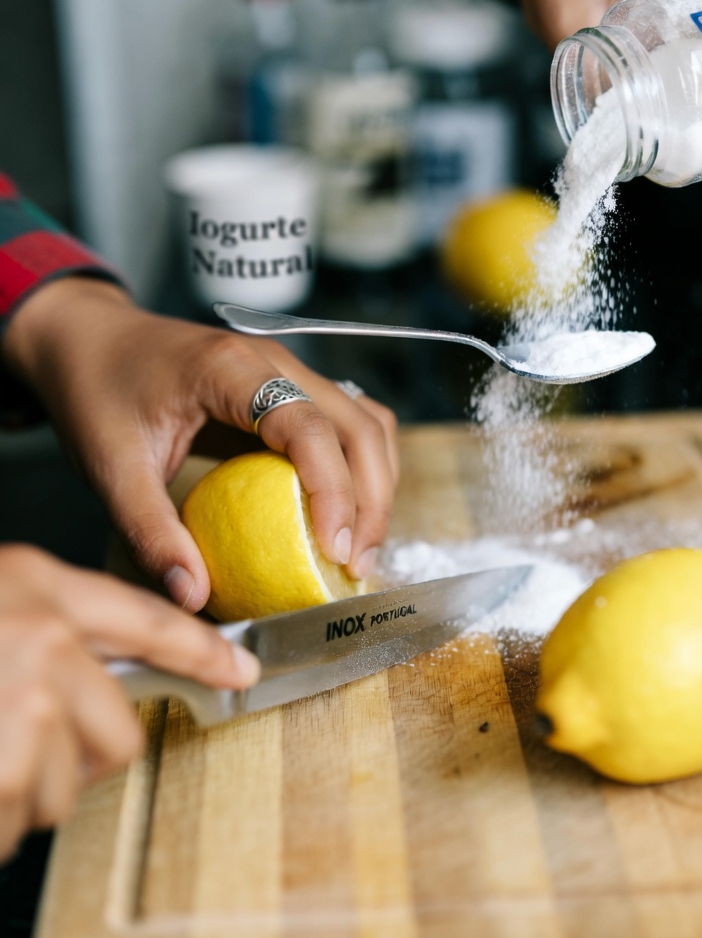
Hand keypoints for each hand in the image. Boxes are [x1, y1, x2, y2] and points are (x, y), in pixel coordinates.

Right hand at [0, 544, 258, 861]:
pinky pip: (15, 821)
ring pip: (62, 789)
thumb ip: (47, 637)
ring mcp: (18, 701)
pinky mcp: (0, 760)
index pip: (148, 620)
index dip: (202, 650)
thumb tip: (90, 696)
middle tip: (25, 755)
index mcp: (39, 587)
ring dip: (20, 797)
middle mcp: (42, 639)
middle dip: (80, 765)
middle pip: (119, 735)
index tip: (242, 671)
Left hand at [2, 279, 398, 608]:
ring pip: (366, 423)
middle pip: (358, 424)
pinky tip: (343, 518)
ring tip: (357, 550)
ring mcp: (289, 371)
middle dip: (370, 500)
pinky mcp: (290, 389)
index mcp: (230, 368)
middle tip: (354, 565)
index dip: (333, 490)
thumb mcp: (110, 467)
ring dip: (375, 486)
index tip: (333, 551)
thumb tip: (192, 596)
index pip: (308, 424)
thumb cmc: (96, 393)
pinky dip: (359, 473)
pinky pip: (347, 426)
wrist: (89, 340)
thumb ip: (150, 532)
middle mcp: (274, 361)